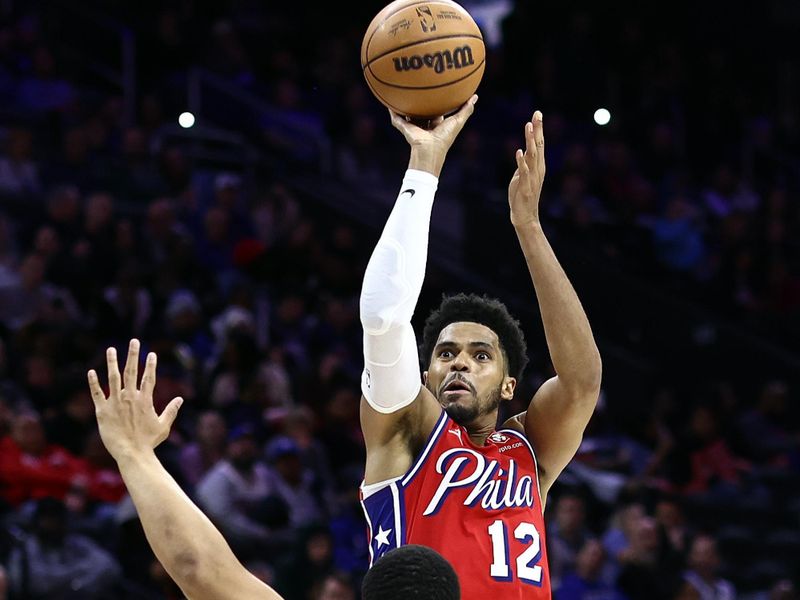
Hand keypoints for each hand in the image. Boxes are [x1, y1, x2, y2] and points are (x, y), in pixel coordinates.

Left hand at [88, 339, 182, 460]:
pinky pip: (97, 393)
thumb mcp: (164, 426)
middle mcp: (130, 397)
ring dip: (112, 362)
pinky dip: (93, 382)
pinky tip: (91, 371)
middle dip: (133, 355)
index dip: (151, 365)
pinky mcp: (102, 411)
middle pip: (132, 371)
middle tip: (134, 341)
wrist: (131, 453)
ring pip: (113, 377)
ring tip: (111, 349)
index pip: (149, 377)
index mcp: (145, 400)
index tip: (151, 354)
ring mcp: (115, 402)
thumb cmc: (149, 442)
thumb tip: (180, 399)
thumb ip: (171, 411)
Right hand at [390, 95, 477, 176]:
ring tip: (399, 90)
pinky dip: (392, 110)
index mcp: (436, 123)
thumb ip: (466, 109)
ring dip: (404, 104)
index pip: (435, 110)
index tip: (436, 90)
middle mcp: (424, 124)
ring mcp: (413, 126)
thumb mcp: (458, 120)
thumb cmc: (445, 137)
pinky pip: (396, 117)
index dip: (436, 101)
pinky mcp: (404, 127)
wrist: (430, 149)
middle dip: (419, 101)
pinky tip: (388, 100)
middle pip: (421, 110)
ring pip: (407, 113)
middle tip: (418, 86)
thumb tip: (475, 96)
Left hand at [508, 111, 545, 226]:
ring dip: (530, 141)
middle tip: (537, 114)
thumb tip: (522, 152)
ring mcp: (532, 178)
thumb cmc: (522, 195)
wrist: (524, 216)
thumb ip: (524, 163)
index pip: (540, 143)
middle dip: (538, 130)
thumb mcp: (522, 175)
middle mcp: (538, 169)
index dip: (539, 129)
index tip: (537, 113)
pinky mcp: (525, 187)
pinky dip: (521, 162)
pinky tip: (519, 152)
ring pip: (533, 156)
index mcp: (538, 165)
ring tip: (528, 127)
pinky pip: (524, 172)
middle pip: (539, 146)